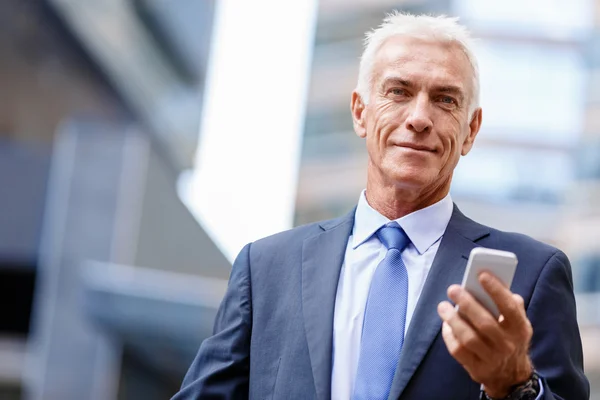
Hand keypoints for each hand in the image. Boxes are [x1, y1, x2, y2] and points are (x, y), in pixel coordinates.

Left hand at [437, 272, 533, 397]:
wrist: (510, 376)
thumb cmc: (510, 339)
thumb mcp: (518, 324)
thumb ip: (511, 305)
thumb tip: (498, 283)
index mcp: (520, 329)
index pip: (510, 308)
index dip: (496, 290)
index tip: (481, 274)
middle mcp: (507, 344)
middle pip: (485, 323)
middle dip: (467, 303)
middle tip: (453, 289)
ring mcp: (492, 358)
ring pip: (469, 338)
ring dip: (453, 319)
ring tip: (443, 306)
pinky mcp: (476, 368)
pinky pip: (458, 350)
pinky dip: (449, 335)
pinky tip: (445, 324)